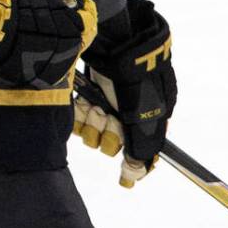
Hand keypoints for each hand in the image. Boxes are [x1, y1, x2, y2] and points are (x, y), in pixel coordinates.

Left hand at [73, 71, 152, 187]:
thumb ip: (141, 149)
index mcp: (148, 119)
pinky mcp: (85, 96)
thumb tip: (134, 176)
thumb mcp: (145, 118)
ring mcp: (104, 105)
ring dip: (94, 124)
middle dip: (109, 135)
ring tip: (96, 107)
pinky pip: (79, 120)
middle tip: (109, 119)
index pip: (138, 151)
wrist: (113, 48)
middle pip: (112, 143)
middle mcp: (126, 114)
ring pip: (93, 133)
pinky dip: (80, 117)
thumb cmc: (135, 84)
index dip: (129, 163)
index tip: (123, 179)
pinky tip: (83, 107)